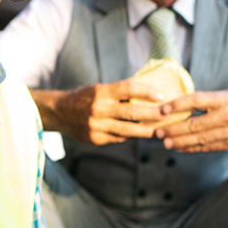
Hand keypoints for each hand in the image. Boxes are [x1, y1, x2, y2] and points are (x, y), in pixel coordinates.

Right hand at [35, 81, 164, 144]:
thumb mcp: (100, 89)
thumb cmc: (85, 97)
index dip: (147, 92)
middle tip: (168, 115)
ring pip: (128, 130)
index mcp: (101, 92)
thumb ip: (120, 93)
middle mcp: (99, 109)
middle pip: (132, 112)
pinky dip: (130, 135)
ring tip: (160, 130)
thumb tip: (148, 95)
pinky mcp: (96, 139)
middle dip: (153, 114)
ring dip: (147, 130)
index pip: (129, 88)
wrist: (60, 112)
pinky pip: (118, 138)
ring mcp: (97, 126)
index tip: (161, 96)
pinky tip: (139, 134)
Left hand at [156, 90, 227, 152]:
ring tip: (165, 142)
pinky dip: (190, 148)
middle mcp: (227, 116)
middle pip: (194, 124)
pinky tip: (179, 147)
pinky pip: (206, 147)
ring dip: (179, 141)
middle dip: (173, 129)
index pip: (196, 101)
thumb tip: (174, 108)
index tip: (162, 110)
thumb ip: (203, 101)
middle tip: (157, 132)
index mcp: (223, 99)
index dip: (178, 105)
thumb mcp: (222, 94)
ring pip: (199, 139)